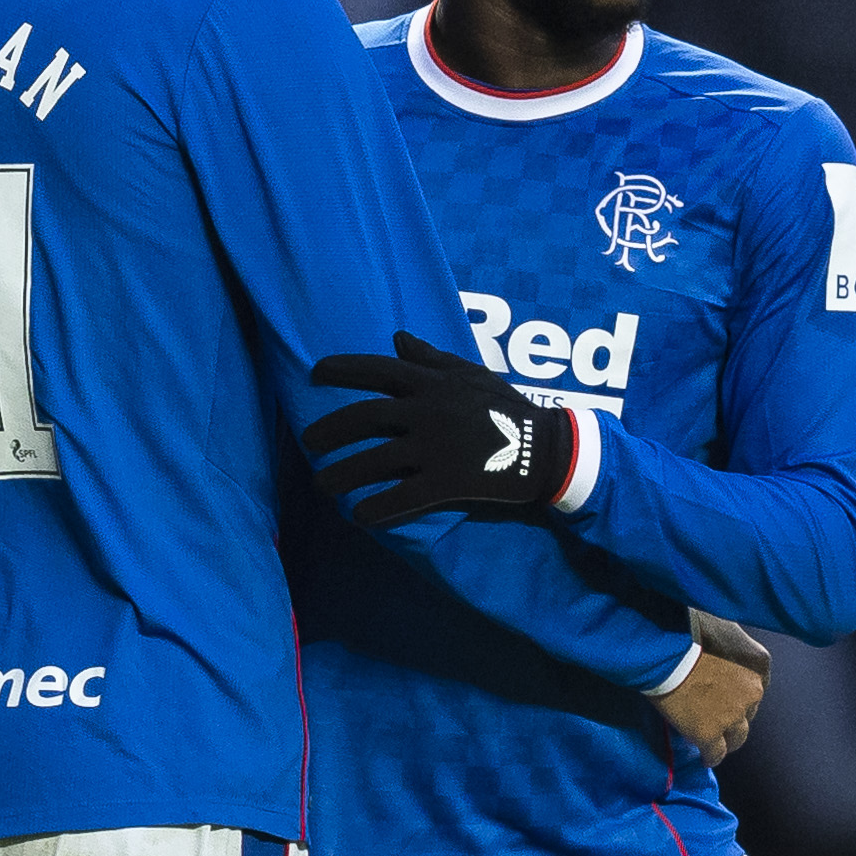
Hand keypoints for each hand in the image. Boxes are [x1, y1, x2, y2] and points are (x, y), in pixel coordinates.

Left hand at [304, 332, 580, 525]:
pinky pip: (400, 498)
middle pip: (364, 418)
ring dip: (340, 475)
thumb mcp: (473, 373)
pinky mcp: (446, 483)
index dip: (343, 369)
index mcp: (433, 383)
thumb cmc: (509, 409)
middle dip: (329, 430)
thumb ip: (432, 358)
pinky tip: (359, 517)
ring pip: (373, 461)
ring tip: (322, 485)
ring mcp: (435, 448)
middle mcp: (428, 412)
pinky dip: (375, 509)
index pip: (378, 369)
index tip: (315, 372)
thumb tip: (398, 338)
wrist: (547, 449)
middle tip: (308, 442)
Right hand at [655, 613, 768, 763]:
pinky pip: (715, 753)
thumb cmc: (688, 626)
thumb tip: (719, 642)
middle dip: (736, 714)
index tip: (729, 696)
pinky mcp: (709, 734)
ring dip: (728, 739)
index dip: (741, 693)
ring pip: (737, 737)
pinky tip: (704, 757)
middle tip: (717, 714)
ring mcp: (733, 715)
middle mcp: (753, 691)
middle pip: (749, 712)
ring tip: (716, 742)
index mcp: (759, 664)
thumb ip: (728, 642)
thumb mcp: (722, 625)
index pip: (758, 686)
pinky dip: (711, 756)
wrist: (666, 648)